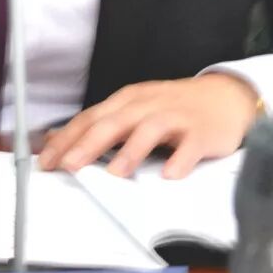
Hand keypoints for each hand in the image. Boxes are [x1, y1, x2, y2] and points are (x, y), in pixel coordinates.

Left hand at [37, 74, 259, 179]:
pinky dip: (179, 160)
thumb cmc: (173, 108)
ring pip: (149, 129)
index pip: (90, 118)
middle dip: (89, 144)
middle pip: (114, 122)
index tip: (47, 161)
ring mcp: (175, 117)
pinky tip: (169, 175)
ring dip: (131, 151)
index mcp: (127, 101)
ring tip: (115, 173)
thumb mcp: (134, 111)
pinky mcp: (201, 132)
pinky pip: (190, 146)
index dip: (67, 139)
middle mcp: (147, 105)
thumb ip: (102, 125)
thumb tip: (59, 142)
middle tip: (70, 166)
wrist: (225, 97)